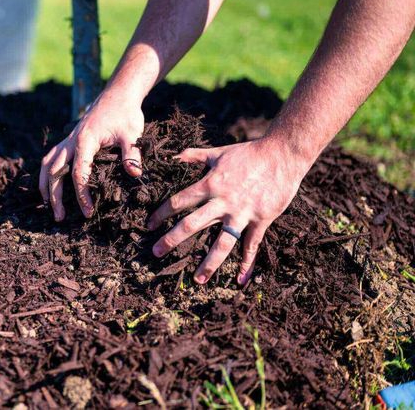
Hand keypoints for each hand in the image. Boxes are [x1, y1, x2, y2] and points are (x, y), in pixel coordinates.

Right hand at [39, 88, 144, 221]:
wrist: (118, 95)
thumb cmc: (126, 114)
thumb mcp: (132, 134)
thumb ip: (132, 154)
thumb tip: (134, 174)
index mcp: (85, 141)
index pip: (78, 173)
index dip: (81, 194)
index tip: (88, 212)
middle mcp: (71, 141)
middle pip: (54, 171)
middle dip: (54, 196)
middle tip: (60, 217)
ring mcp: (68, 140)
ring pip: (47, 164)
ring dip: (45, 185)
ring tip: (48, 206)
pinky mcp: (69, 140)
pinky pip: (51, 157)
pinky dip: (47, 173)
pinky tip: (49, 186)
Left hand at [148, 137, 311, 285]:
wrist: (282, 154)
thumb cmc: (249, 152)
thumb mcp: (218, 152)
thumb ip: (195, 155)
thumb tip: (175, 156)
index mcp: (210, 184)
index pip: (179, 202)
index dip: (161, 214)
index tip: (149, 225)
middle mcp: (223, 202)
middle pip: (192, 224)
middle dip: (172, 239)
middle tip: (156, 253)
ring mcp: (242, 213)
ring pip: (222, 243)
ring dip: (209, 263)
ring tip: (198, 280)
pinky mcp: (261, 220)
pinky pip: (251, 245)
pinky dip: (246, 263)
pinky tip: (240, 280)